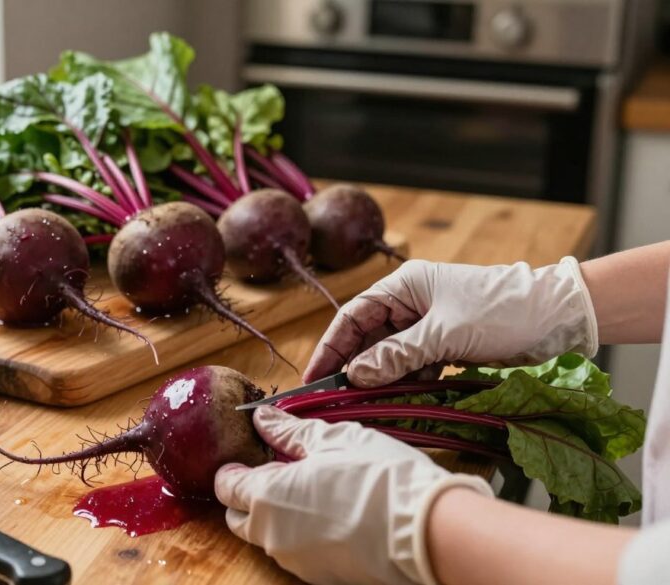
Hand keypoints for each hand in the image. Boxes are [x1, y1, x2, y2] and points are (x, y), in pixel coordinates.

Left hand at [215, 407, 492, 584]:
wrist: (426, 531)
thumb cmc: (378, 477)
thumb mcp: (333, 439)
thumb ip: (291, 431)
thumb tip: (264, 419)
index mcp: (265, 497)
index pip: (225, 486)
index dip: (233, 468)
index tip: (250, 455)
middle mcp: (271, 535)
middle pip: (239, 516)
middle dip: (248, 495)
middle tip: (278, 471)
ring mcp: (295, 560)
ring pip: (267, 536)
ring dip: (276, 514)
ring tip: (310, 489)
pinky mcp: (319, 576)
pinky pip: (295, 551)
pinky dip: (300, 532)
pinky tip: (330, 511)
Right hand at [304, 257, 598, 386]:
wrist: (562, 317)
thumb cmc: (505, 310)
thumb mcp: (447, 333)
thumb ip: (398, 354)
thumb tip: (356, 375)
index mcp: (405, 285)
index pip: (353, 316)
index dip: (330, 347)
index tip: (313, 378)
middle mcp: (411, 303)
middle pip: (368, 338)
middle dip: (352, 368)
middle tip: (333, 400)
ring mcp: (429, 325)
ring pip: (390, 356)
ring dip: (379, 380)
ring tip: (362, 407)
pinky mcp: (446, 346)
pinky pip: (414, 367)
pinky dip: (405, 385)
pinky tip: (397, 402)